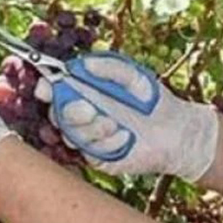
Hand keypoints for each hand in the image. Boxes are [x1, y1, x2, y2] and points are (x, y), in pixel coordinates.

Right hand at [34, 53, 218, 180]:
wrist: (176, 132)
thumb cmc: (154, 101)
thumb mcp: (135, 76)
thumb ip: (110, 68)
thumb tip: (82, 63)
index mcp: (85, 91)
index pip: (55, 89)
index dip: (45, 87)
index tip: (46, 87)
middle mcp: (82, 115)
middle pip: (56, 114)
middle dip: (70, 112)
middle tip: (90, 109)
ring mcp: (89, 137)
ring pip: (71, 134)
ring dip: (92, 129)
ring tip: (116, 124)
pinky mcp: (99, 158)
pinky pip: (90, 152)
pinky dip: (107, 142)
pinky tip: (126, 138)